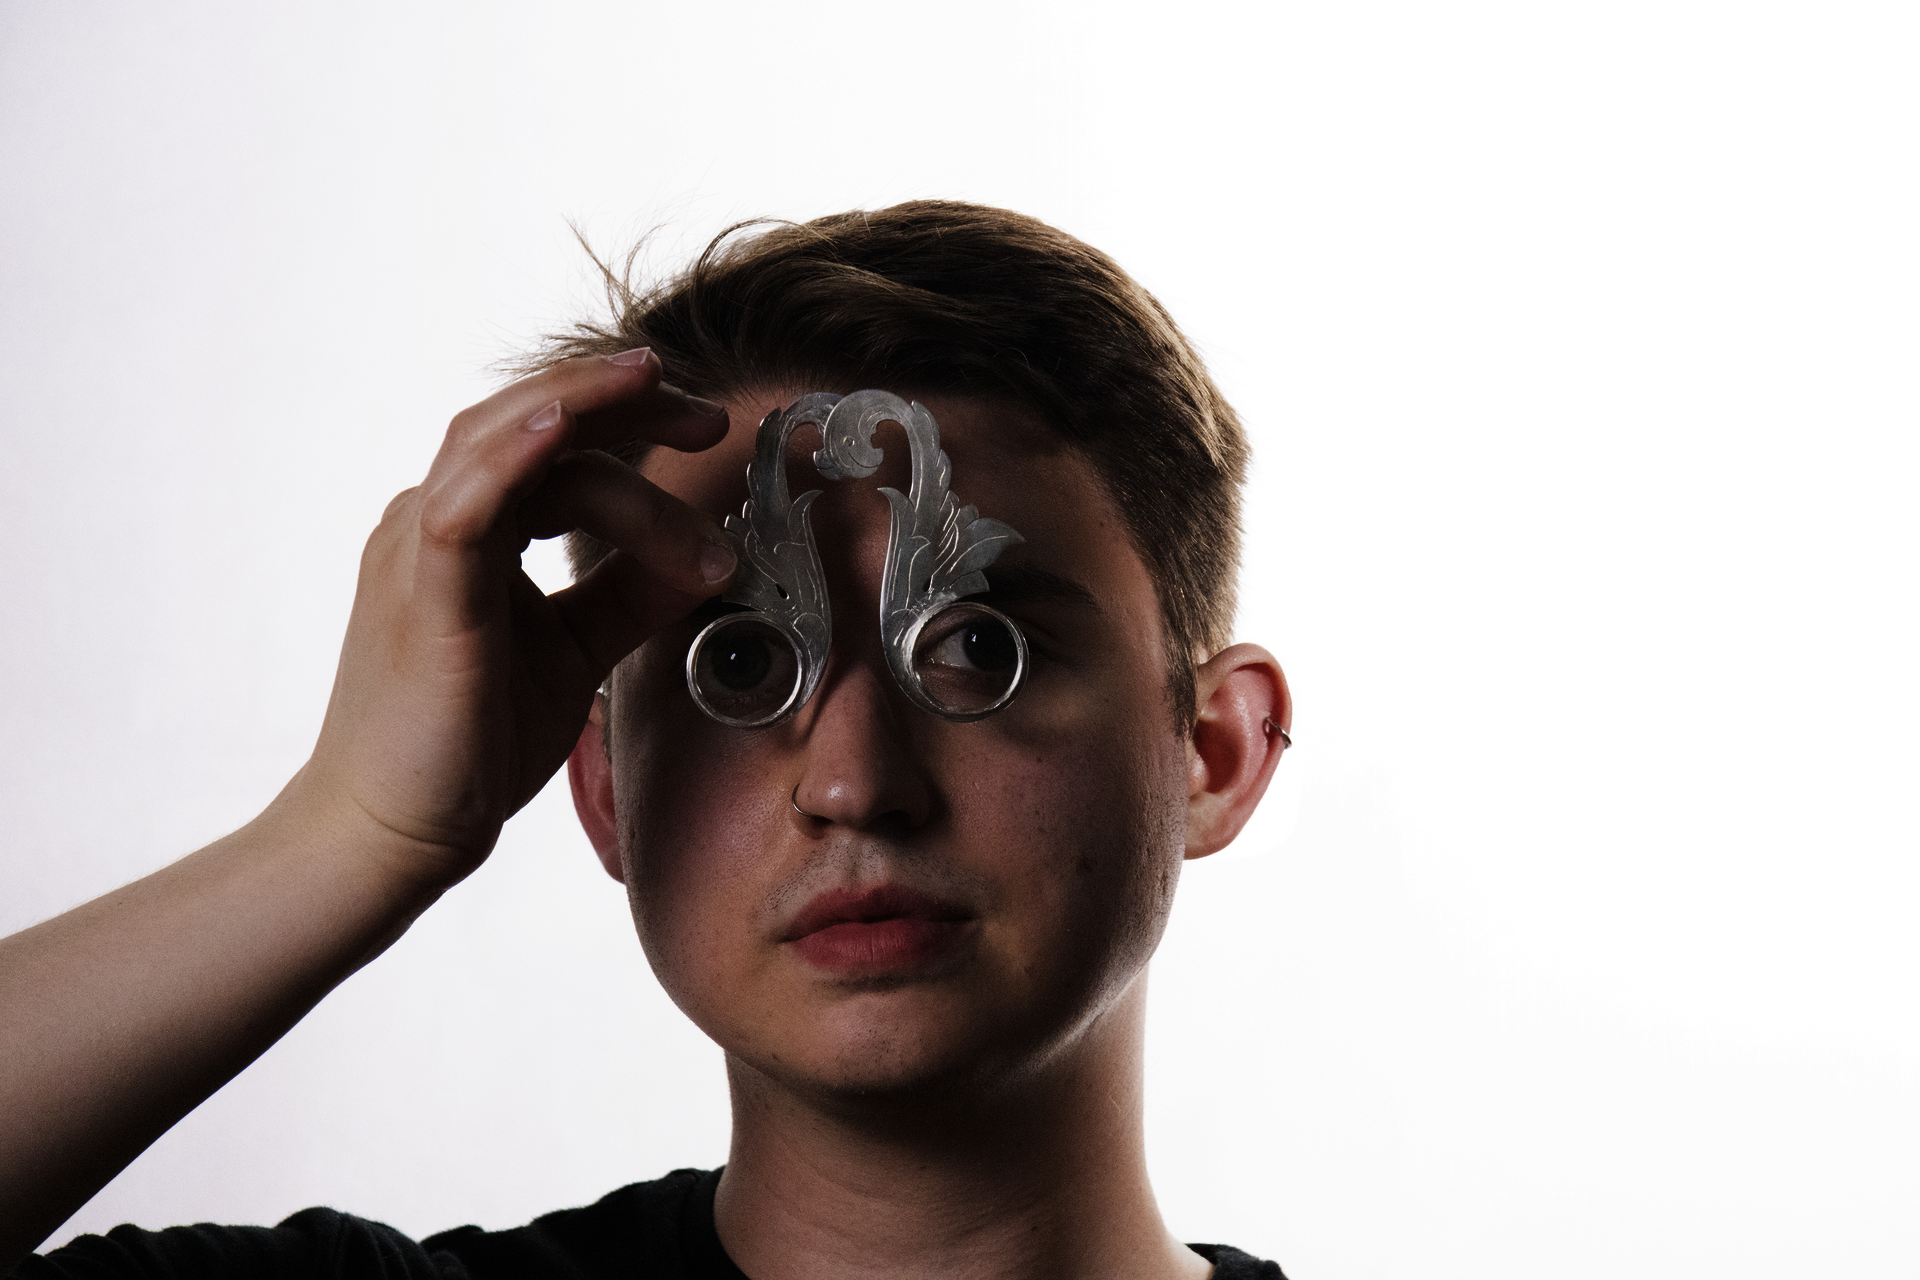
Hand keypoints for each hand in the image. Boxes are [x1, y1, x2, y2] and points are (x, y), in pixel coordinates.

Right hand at [294, 348, 733, 888]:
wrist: (392, 833)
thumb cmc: (470, 740)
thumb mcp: (577, 649)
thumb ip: (633, 595)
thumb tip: (711, 556)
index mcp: (468, 528)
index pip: (551, 444)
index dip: (629, 421)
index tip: (705, 427)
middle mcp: (432, 520)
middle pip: (525, 418)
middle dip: (619, 399)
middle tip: (705, 410)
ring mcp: (417, 553)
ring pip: (495, 443)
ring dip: (579, 406)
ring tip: (650, 384)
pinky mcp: (421, 600)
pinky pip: (461, 511)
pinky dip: (510, 460)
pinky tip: (560, 430)